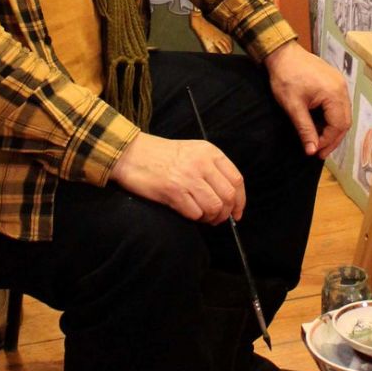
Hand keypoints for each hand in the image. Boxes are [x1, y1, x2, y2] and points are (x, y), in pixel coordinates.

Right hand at [110, 130, 243, 222]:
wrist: (131, 154)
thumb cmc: (162, 156)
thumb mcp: (192, 152)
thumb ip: (212, 169)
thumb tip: (230, 198)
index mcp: (209, 152)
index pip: (236, 180)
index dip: (240, 201)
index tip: (237, 213)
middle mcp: (201, 163)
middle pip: (229, 196)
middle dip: (226, 213)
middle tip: (217, 219)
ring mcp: (187, 177)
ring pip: (214, 207)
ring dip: (211, 218)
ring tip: (203, 217)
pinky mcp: (173, 191)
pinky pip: (195, 213)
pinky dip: (195, 218)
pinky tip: (189, 213)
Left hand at [265, 40, 350, 159]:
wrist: (282, 53)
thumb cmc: (285, 78)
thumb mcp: (293, 106)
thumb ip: (305, 129)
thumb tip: (312, 151)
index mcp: (334, 93)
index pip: (338, 125)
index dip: (328, 141)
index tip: (314, 152)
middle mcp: (342, 88)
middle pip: (345, 121)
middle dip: (333, 139)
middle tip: (319, 152)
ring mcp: (340, 84)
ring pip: (343, 114)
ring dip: (332, 129)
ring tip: (318, 141)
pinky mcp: (335, 82)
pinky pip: (339, 105)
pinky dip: (331, 118)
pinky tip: (320, 125)